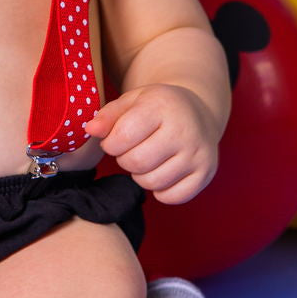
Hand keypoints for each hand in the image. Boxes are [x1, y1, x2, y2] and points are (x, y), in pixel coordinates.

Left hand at [83, 84, 218, 205]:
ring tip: (146, 159)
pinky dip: (160, 190)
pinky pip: (172, 197)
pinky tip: (162, 171)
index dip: (110, 143)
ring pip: (152, 182)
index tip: (114, 139)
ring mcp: (198, 154)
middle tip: (131, 150)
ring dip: (140, 175)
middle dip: (125, 159)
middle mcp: (184, 131)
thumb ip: (108, 115)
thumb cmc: (157, 108)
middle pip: (136, 163)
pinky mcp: (206, 173)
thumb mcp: (132, 101)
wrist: (198, 112)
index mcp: (162, 107)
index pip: (123, 136)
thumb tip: (90, 130)